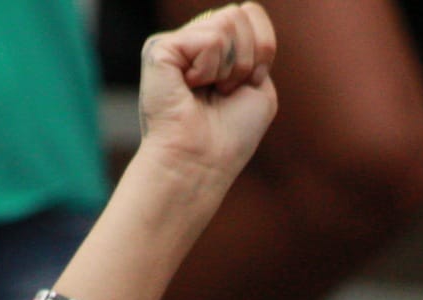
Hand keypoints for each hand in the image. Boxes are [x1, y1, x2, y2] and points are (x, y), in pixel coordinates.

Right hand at [136, 4, 278, 188]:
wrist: (202, 161)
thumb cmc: (230, 135)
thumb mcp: (259, 84)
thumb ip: (258, 44)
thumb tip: (244, 8)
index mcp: (216, 48)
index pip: (250, 13)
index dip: (262, 48)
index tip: (247, 85)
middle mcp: (193, 40)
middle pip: (240, 14)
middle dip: (247, 60)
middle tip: (224, 92)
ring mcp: (175, 43)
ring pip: (228, 22)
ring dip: (231, 67)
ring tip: (208, 91)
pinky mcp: (159, 48)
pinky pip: (210, 39)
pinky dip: (210, 68)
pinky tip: (190, 88)